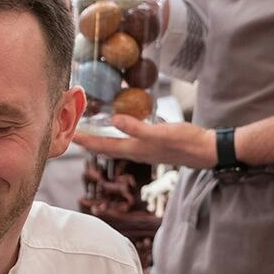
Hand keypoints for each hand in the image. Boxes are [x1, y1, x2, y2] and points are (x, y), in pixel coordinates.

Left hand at [72, 115, 215, 169]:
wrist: (205, 150)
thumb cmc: (184, 141)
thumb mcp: (160, 132)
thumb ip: (137, 128)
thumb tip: (113, 121)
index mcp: (134, 149)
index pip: (102, 146)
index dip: (85, 141)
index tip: (68, 135)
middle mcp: (136, 152)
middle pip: (105, 148)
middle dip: (88, 141)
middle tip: (72, 132)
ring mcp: (144, 150)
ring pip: (115, 146)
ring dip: (101, 140)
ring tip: (89, 131)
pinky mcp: (153, 145)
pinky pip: (127, 141)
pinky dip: (117, 136)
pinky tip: (119, 128)